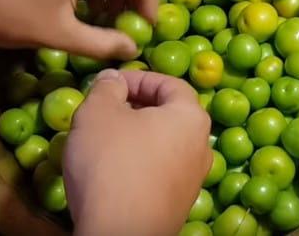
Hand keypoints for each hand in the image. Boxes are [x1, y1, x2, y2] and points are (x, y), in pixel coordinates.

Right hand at [64, 70, 211, 235]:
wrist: (121, 234)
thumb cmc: (111, 163)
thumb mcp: (98, 112)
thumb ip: (107, 88)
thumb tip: (113, 80)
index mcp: (190, 117)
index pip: (169, 83)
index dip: (138, 78)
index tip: (110, 84)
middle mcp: (201, 146)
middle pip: (169, 114)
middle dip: (136, 107)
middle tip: (105, 110)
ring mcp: (193, 178)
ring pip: (163, 144)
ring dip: (136, 136)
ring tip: (104, 140)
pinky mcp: (179, 204)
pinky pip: (160, 171)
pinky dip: (139, 163)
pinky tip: (113, 171)